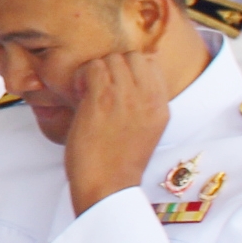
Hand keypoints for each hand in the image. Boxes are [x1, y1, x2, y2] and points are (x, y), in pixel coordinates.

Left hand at [62, 51, 172, 215]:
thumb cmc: (118, 162)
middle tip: (100, 87)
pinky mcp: (103, 100)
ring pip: (112, 58)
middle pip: (132, 56)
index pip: (152, 64)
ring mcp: (127, 97)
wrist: (108, 186)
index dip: (129, 68)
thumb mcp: (143, 130)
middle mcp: (148, 98)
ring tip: (89, 93)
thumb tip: (122, 83)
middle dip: (113, 66)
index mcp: (161, 107)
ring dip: (96, 71)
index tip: (116, 85)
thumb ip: (140, 105)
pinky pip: (93, 67)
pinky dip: (82, 76)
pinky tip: (80, 96)